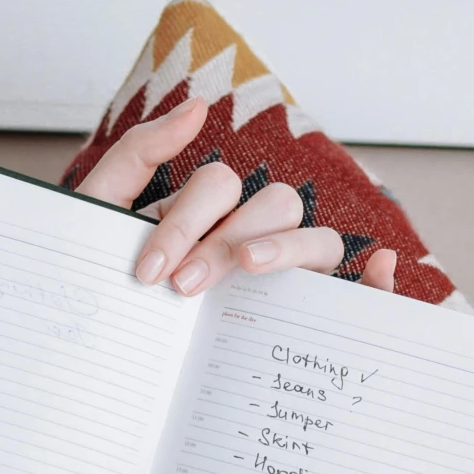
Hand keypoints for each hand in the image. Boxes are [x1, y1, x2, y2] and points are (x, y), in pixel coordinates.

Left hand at [76, 96, 397, 297]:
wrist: (92, 368)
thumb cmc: (102, 297)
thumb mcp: (101, 218)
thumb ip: (139, 153)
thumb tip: (201, 106)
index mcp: (207, 215)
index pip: (222, 188)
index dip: (187, 222)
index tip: (149, 272)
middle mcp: (251, 240)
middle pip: (276, 205)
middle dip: (228, 239)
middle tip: (183, 288)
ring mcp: (282, 282)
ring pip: (318, 241)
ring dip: (287, 250)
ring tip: (248, 271)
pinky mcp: (305, 324)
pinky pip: (354, 295)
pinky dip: (378, 280)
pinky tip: (381, 268)